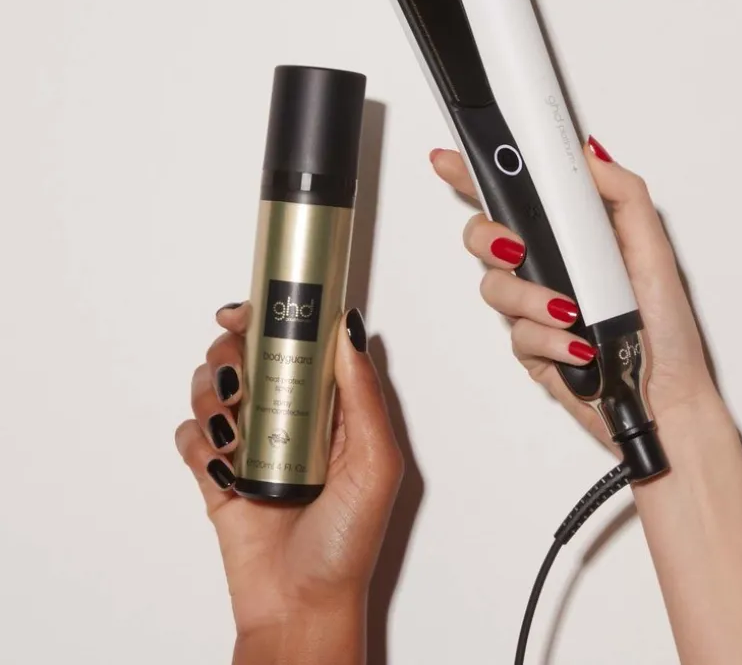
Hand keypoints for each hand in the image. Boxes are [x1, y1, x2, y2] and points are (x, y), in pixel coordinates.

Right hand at [175, 306, 402, 657]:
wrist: (300, 605)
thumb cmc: (347, 541)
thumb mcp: (375, 463)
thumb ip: (363, 395)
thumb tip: (348, 329)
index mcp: (328, 405)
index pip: (295, 341)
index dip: (268, 318)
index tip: (245, 311)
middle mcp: (286, 414)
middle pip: (244, 354)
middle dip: (230, 356)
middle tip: (237, 382)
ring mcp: (249, 441)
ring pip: (211, 386)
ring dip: (210, 398)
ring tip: (232, 435)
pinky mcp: (216, 471)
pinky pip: (190, 434)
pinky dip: (198, 441)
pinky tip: (222, 465)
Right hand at [430, 136, 720, 446]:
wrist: (668, 397)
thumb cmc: (666, 328)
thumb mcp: (653, 249)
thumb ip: (624, 195)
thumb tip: (590, 155)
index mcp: (570, 236)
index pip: (514, 198)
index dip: (474, 176)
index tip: (449, 160)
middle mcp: (546, 267)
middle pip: (484, 237)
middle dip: (488, 237)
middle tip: (513, 246)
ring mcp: (534, 307)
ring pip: (495, 286)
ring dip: (530, 297)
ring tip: (570, 313)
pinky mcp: (531, 347)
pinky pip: (518, 334)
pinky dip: (549, 339)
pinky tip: (578, 348)